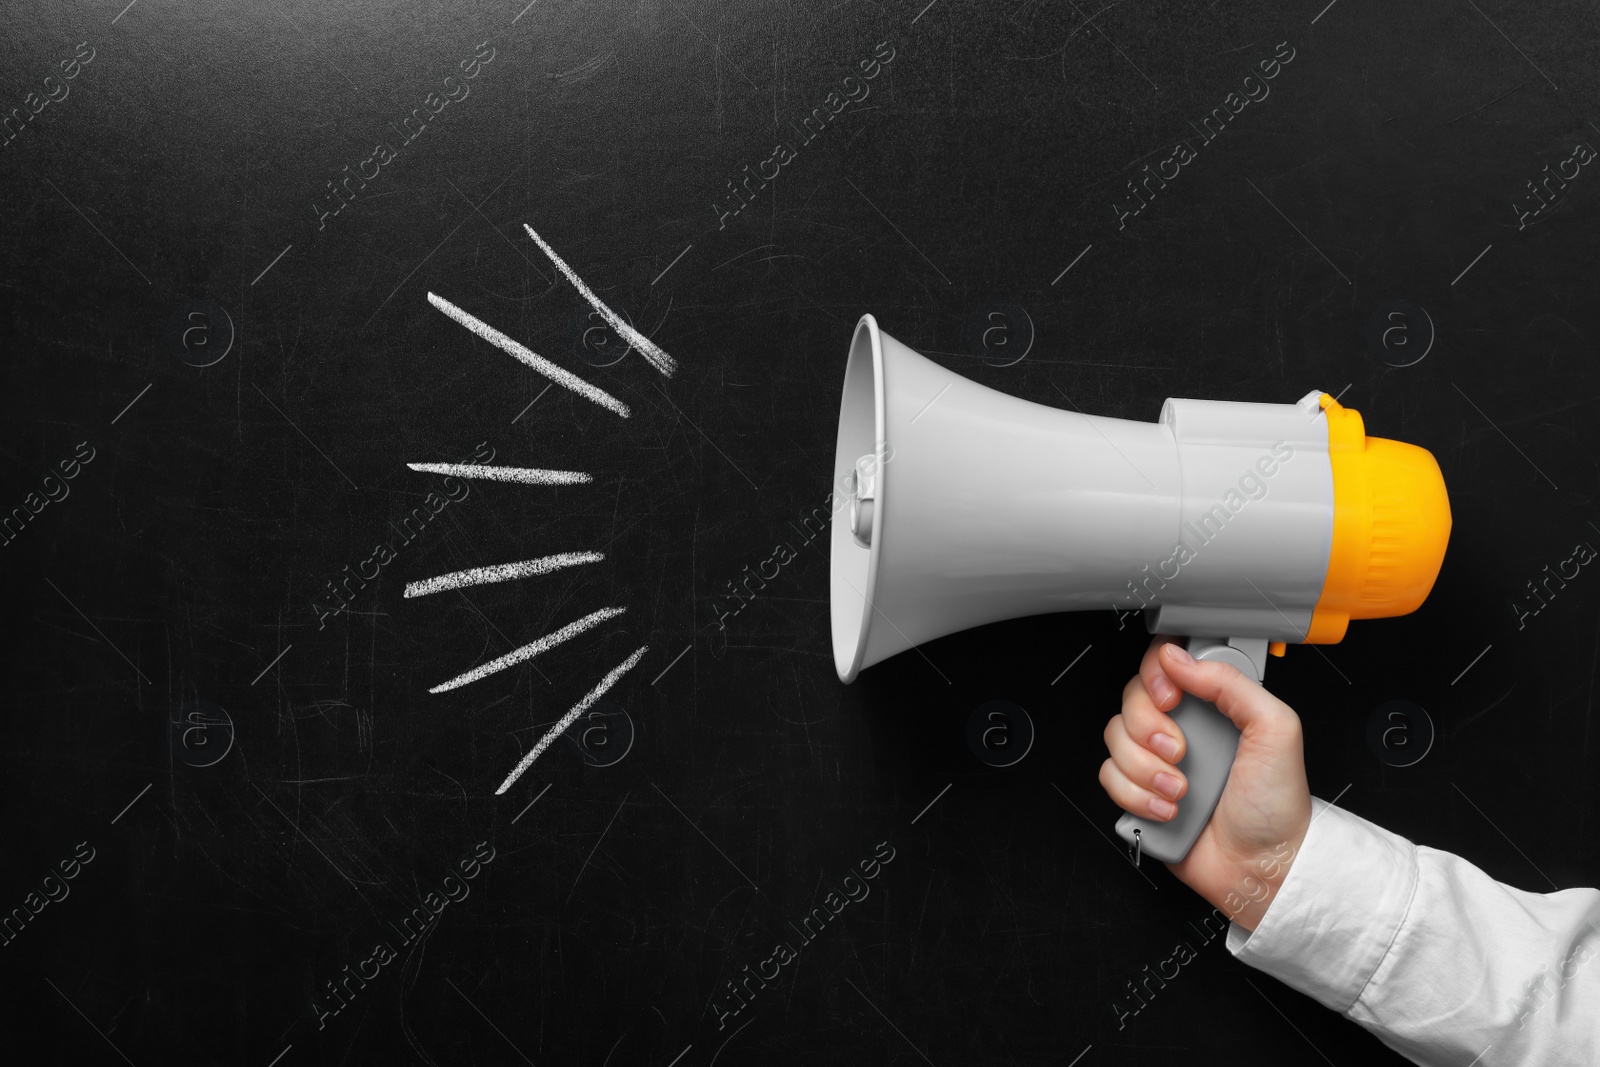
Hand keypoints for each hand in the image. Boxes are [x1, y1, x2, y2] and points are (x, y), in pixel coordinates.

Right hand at [1099, 635, 1312, 930]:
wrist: (1262, 866)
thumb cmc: (1276, 806)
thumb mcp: (1275, 730)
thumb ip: (1231, 683)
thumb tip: (1178, 657)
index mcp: (1211, 705)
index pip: (1163, 665)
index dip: (1155, 676)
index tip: (1171, 699)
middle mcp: (1180, 728)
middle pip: (1130, 700)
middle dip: (1149, 729)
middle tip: (1181, 752)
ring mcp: (1157, 761)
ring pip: (1115, 741)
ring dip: (1146, 770)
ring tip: (1181, 790)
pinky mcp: (1140, 794)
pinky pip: (1110, 778)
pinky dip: (1136, 796)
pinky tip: (1167, 808)